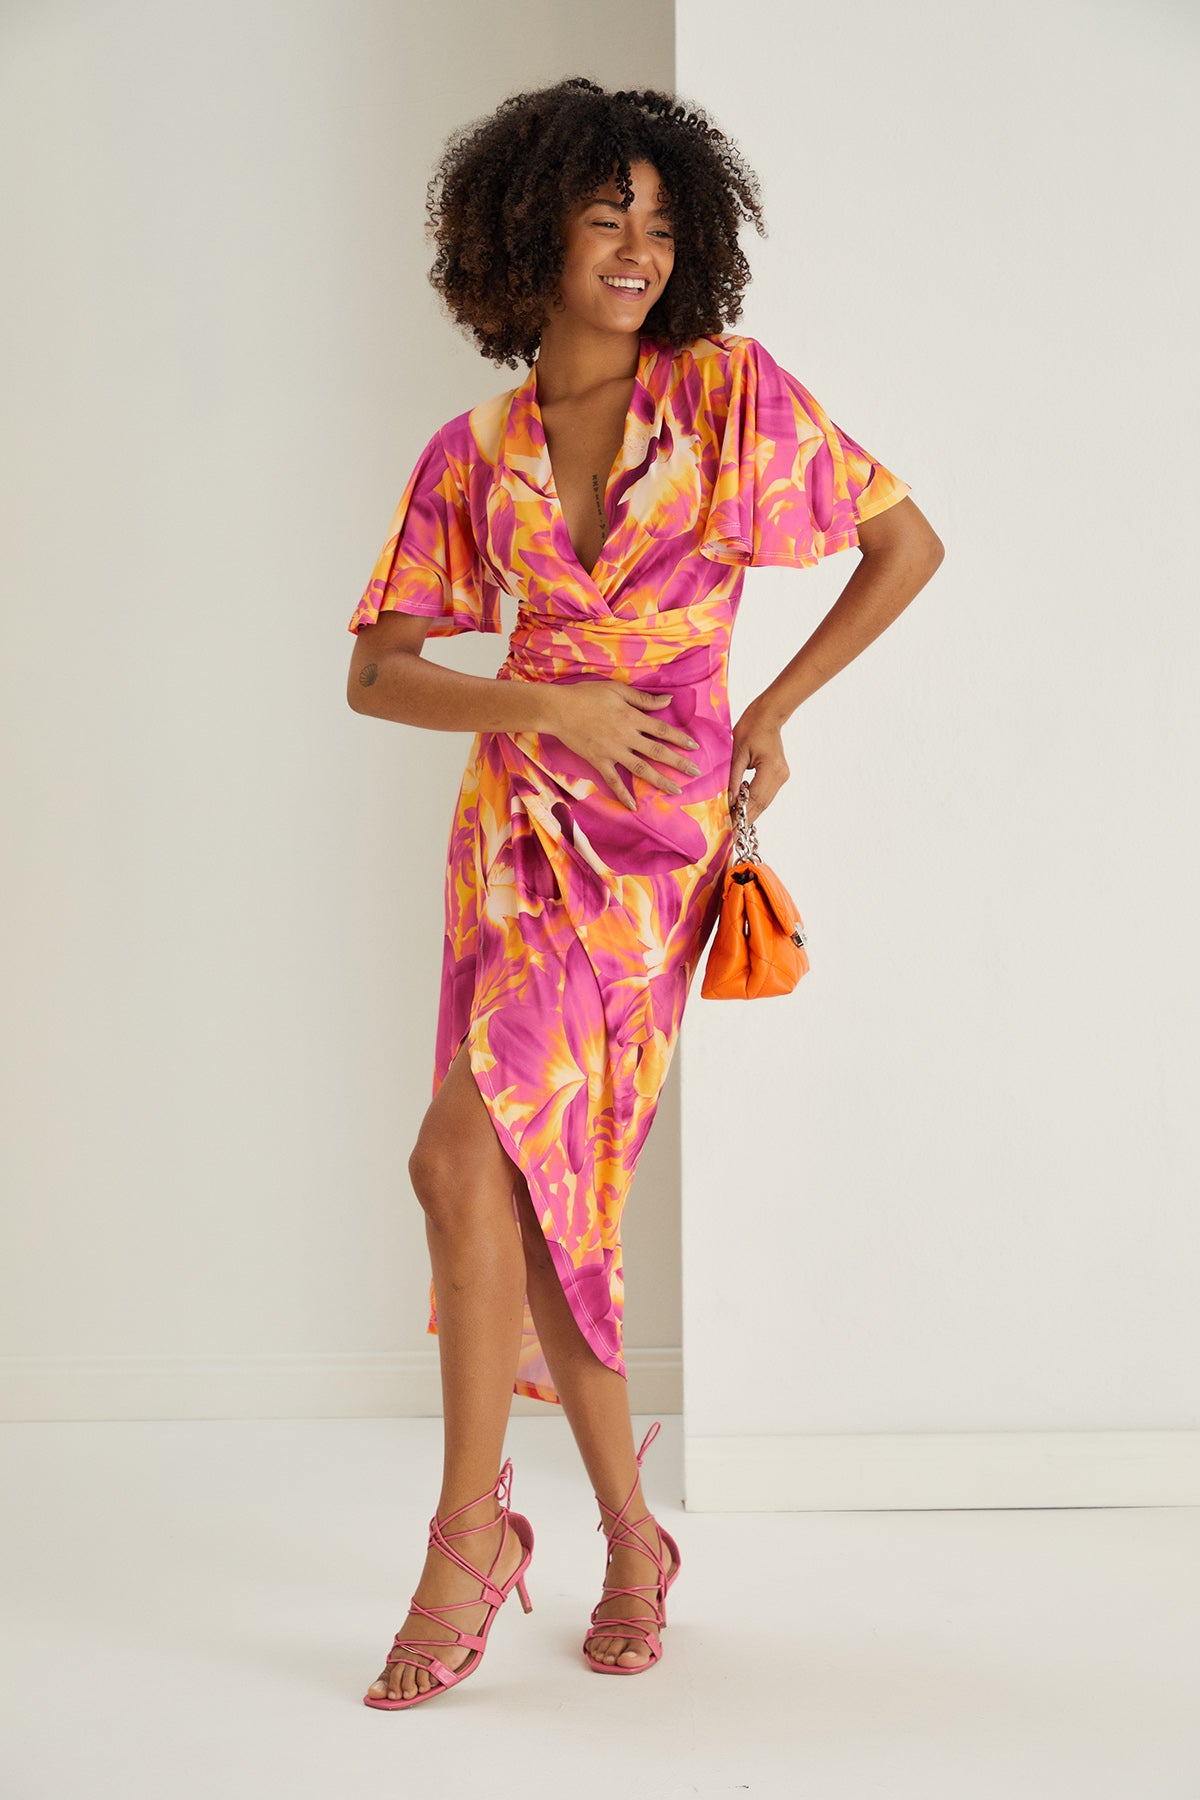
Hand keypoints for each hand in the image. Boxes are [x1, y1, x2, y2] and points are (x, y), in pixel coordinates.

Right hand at [544, 680, 701, 811]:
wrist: (557, 709)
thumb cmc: (586, 695)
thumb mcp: (617, 690)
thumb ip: (643, 699)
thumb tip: (668, 701)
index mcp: (632, 717)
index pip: (662, 730)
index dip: (679, 738)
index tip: (694, 747)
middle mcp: (626, 737)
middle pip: (657, 752)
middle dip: (678, 763)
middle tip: (696, 772)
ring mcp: (612, 752)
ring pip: (641, 769)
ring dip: (660, 781)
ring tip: (676, 791)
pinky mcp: (598, 761)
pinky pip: (613, 781)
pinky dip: (623, 794)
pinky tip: (634, 806)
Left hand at [728, 700, 788, 822]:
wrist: (768, 715)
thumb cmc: (750, 728)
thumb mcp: (736, 753)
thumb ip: (733, 778)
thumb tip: (729, 801)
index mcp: (771, 769)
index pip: (756, 799)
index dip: (743, 814)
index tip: (730, 825)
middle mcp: (780, 775)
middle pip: (763, 804)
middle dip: (747, 817)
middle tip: (731, 828)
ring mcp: (782, 776)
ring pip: (765, 801)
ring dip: (751, 810)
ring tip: (734, 820)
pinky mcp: (780, 774)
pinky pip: (766, 793)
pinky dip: (755, 801)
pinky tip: (742, 805)